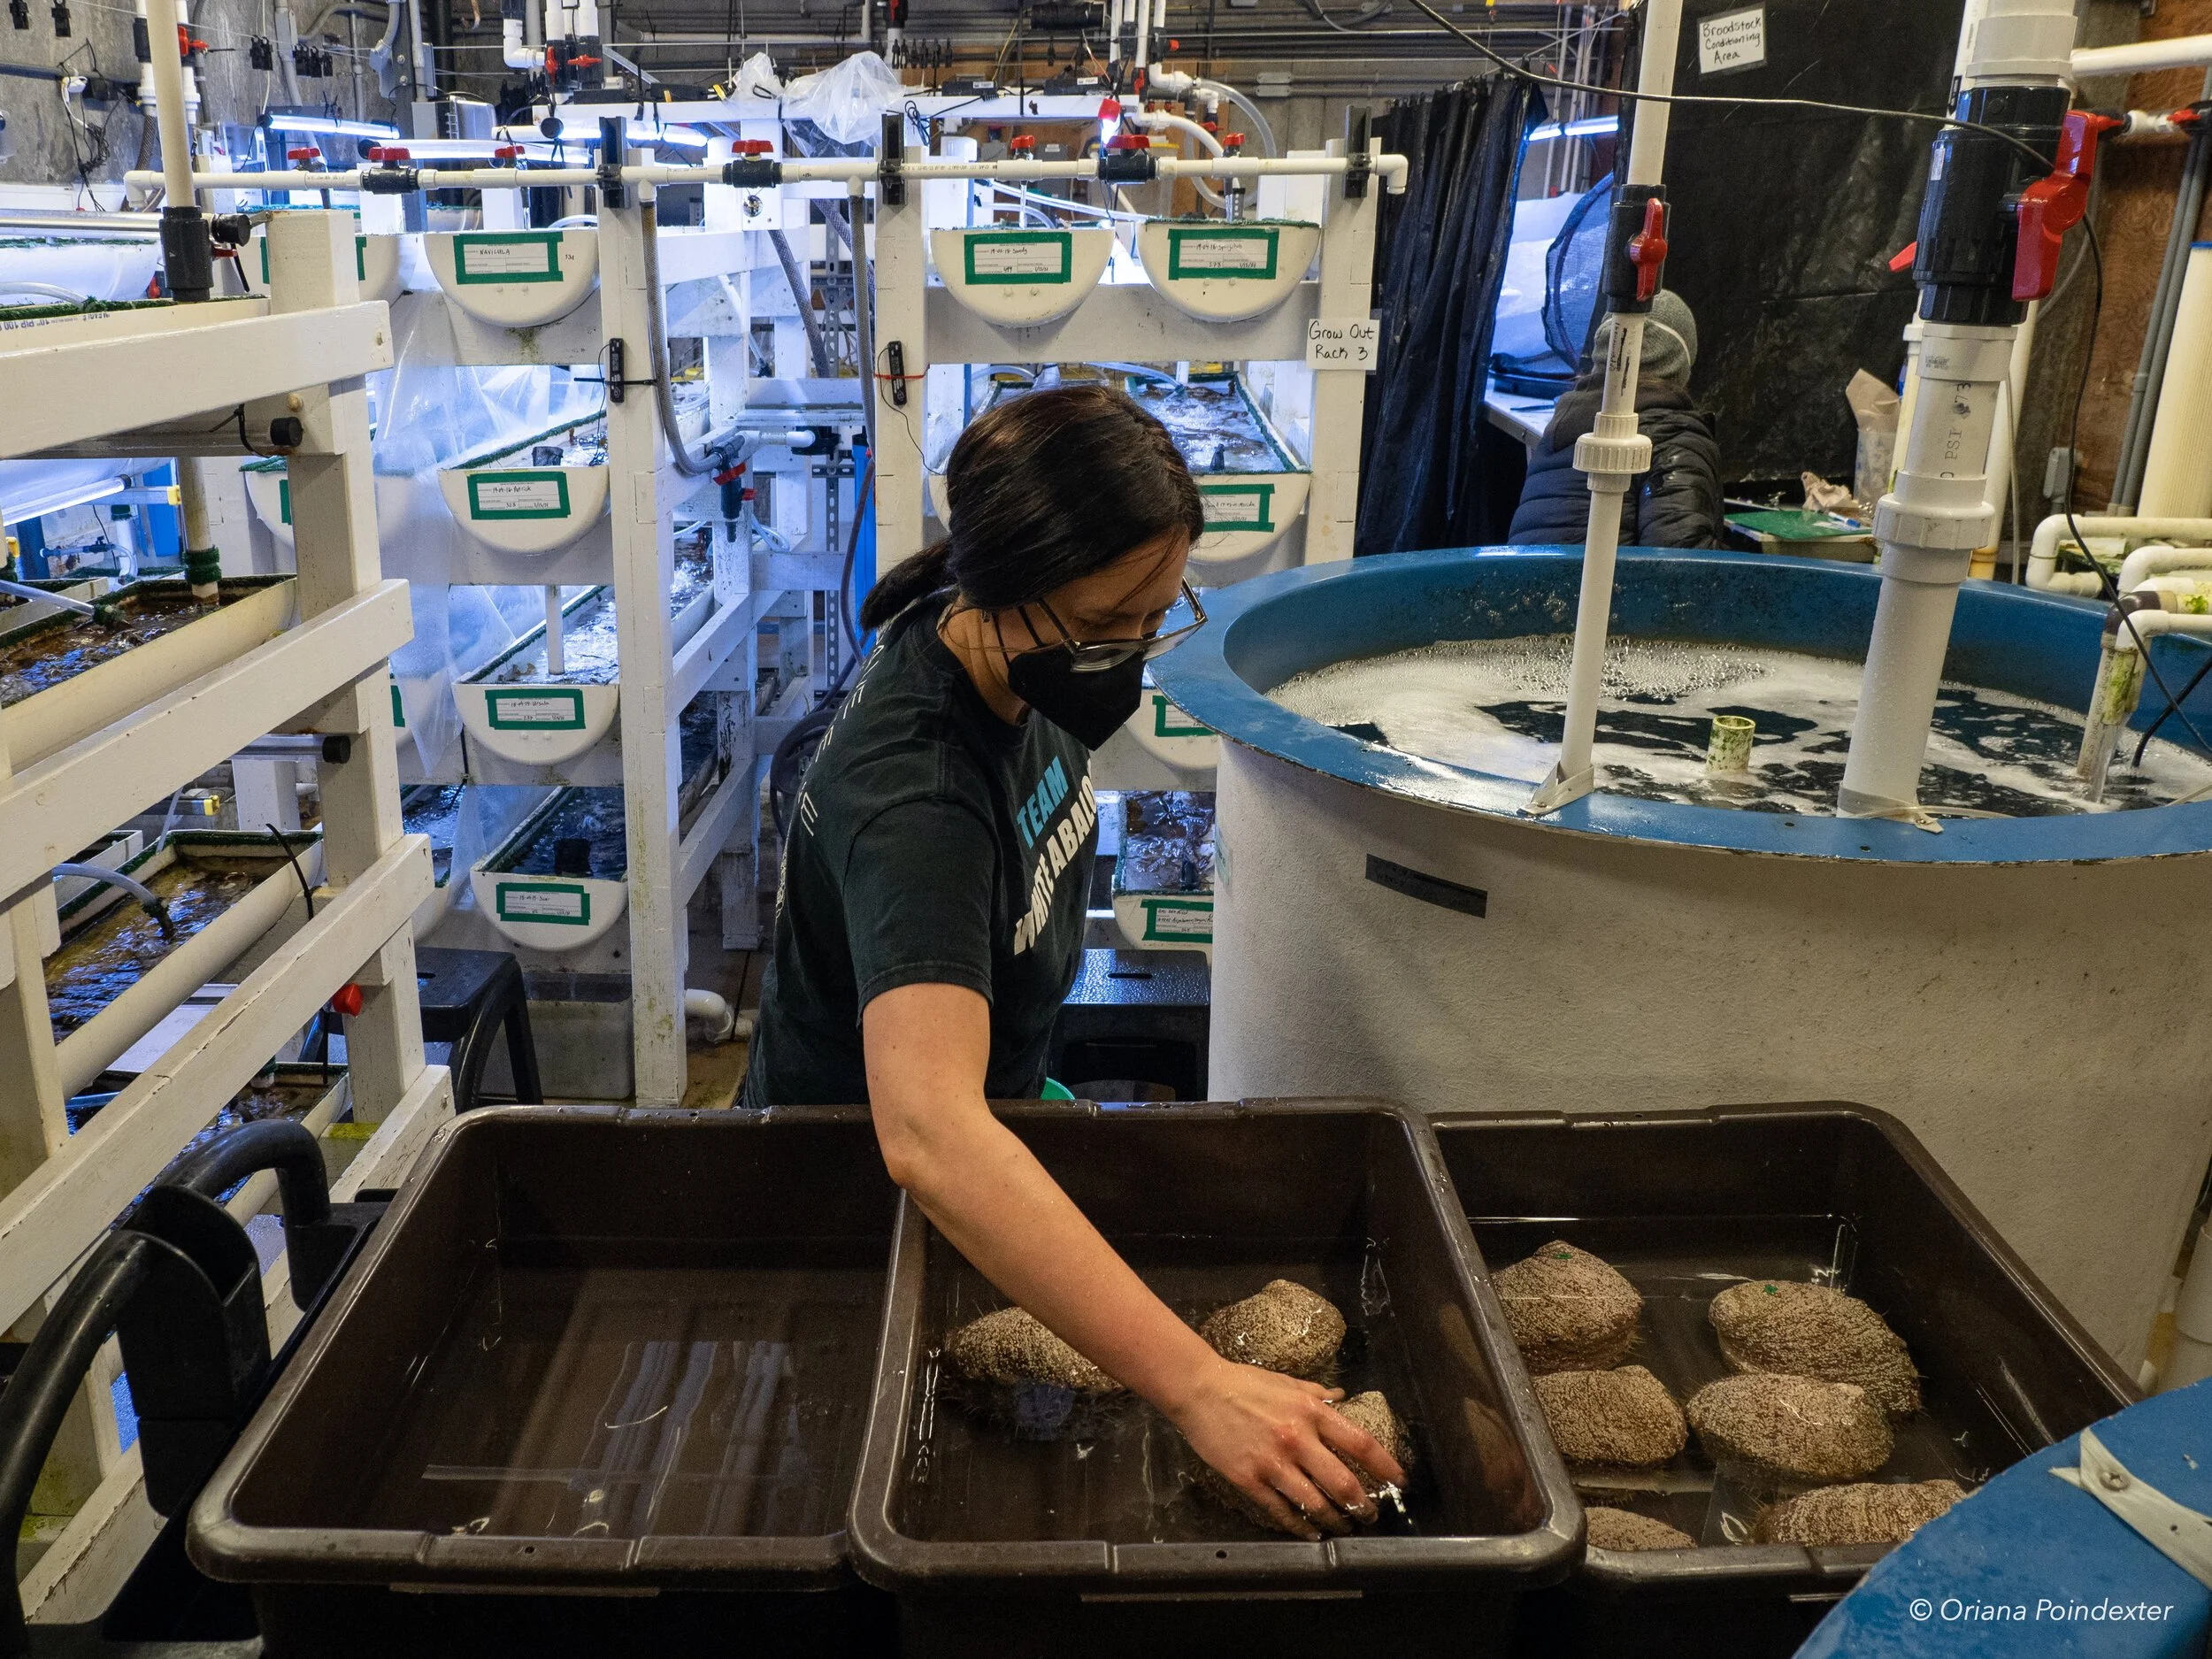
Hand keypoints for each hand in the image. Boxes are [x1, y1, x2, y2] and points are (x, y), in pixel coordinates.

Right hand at [1164, 1356, 1404, 1539]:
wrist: (1199, 1389)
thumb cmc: (1245, 1383)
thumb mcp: (1288, 1383)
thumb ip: (1317, 1395)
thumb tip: (1342, 1398)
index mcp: (1311, 1412)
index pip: (1361, 1443)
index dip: (1386, 1466)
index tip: (1399, 1481)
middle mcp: (1297, 1439)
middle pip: (1343, 1483)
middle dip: (1363, 1505)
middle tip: (1371, 1515)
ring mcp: (1273, 1462)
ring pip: (1315, 1503)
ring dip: (1336, 1520)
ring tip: (1344, 1526)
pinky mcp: (1250, 1479)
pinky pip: (1282, 1511)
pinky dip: (1301, 1526)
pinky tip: (1311, 1532)